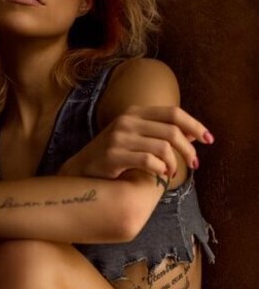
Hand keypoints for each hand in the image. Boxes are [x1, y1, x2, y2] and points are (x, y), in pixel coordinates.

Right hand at [59, 105, 213, 179]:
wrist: (79, 170)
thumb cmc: (112, 156)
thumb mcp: (135, 137)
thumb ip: (158, 133)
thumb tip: (192, 136)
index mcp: (134, 112)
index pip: (173, 113)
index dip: (194, 125)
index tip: (208, 139)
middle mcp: (127, 121)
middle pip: (172, 131)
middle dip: (189, 149)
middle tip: (195, 163)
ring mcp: (119, 138)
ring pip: (163, 147)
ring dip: (174, 163)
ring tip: (172, 173)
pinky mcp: (113, 156)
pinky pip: (148, 161)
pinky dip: (160, 169)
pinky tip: (160, 175)